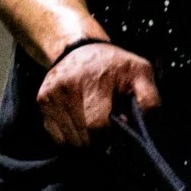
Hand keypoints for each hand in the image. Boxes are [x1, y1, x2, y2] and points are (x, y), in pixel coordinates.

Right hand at [36, 42, 159, 146]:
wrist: (78, 47)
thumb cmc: (114, 65)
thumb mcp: (141, 73)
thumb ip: (149, 101)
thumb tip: (140, 128)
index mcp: (94, 80)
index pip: (97, 126)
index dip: (111, 135)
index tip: (119, 124)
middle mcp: (67, 87)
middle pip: (82, 139)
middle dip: (99, 141)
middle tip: (107, 125)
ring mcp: (51, 95)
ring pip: (69, 143)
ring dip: (85, 140)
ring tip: (93, 121)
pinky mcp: (41, 102)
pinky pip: (57, 138)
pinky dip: (71, 137)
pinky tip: (80, 121)